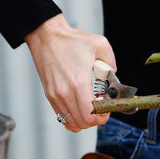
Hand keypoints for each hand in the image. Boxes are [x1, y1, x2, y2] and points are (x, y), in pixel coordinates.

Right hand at [24, 14, 116, 132]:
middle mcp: (64, 92)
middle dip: (95, 120)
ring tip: (90, 108)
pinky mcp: (49, 94)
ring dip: (83, 120)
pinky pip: (61, 116)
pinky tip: (79, 107)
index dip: (102, 117)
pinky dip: (72, 116)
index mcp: (78, 82)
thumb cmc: (70, 40)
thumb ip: (111, 62)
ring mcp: (55, 95)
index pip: (89, 115)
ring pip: (70, 122)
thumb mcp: (100, 44)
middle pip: (81, 122)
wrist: (46, 36)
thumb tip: (112, 75)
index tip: (107, 109)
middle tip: (101, 110)